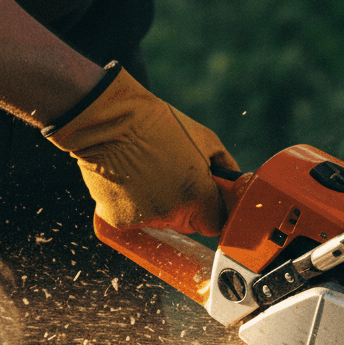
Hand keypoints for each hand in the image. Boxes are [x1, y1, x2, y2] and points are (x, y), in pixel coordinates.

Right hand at [43, 64, 237, 235]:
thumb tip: (235, 183)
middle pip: (189, 225)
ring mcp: (145, 219)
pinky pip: (134, 219)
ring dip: (159, 205)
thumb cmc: (160, 124)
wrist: (108, 119)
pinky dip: (132, 204)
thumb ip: (226, 167)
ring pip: (161, 222)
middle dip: (188, 207)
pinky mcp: (119, 220)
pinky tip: (128, 178)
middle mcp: (173, 214)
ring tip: (148, 172)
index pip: (216, 224)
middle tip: (175, 178)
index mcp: (199, 198)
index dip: (212, 211)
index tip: (207, 199)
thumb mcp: (206, 140)